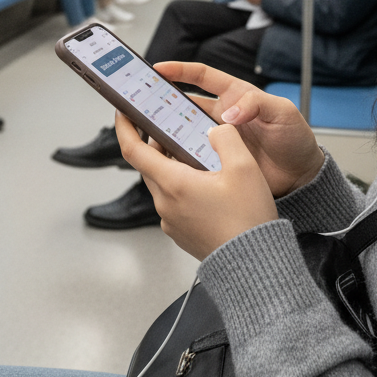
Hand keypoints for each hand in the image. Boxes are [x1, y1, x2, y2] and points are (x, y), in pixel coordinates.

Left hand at [116, 110, 277, 260]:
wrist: (254, 263)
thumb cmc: (248, 219)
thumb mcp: (243, 167)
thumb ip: (226, 137)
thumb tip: (215, 129)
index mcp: (174, 184)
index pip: (133, 150)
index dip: (124, 127)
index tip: (122, 112)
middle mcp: (166, 203)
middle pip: (148, 165)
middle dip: (154, 143)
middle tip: (169, 125)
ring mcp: (171, 221)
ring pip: (162, 183)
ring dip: (171, 165)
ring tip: (195, 152)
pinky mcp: (181, 232)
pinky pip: (173, 201)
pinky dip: (181, 185)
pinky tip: (205, 182)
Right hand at [151, 61, 323, 197]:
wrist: (301, 177)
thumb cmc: (296, 139)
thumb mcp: (283, 112)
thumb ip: (258, 103)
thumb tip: (231, 111)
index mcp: (236, 95)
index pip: (202, 76)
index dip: (180, 70)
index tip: (159, 68)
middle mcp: (222, 115)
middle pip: (185, 103)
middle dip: (162, 100)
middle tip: (142, 102)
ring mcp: (218, 139)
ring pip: (184, 130)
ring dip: (167, 130)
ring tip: (149, 132)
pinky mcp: (217, 160)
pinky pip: (192, 156)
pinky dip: (178, 156)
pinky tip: (168, 158)